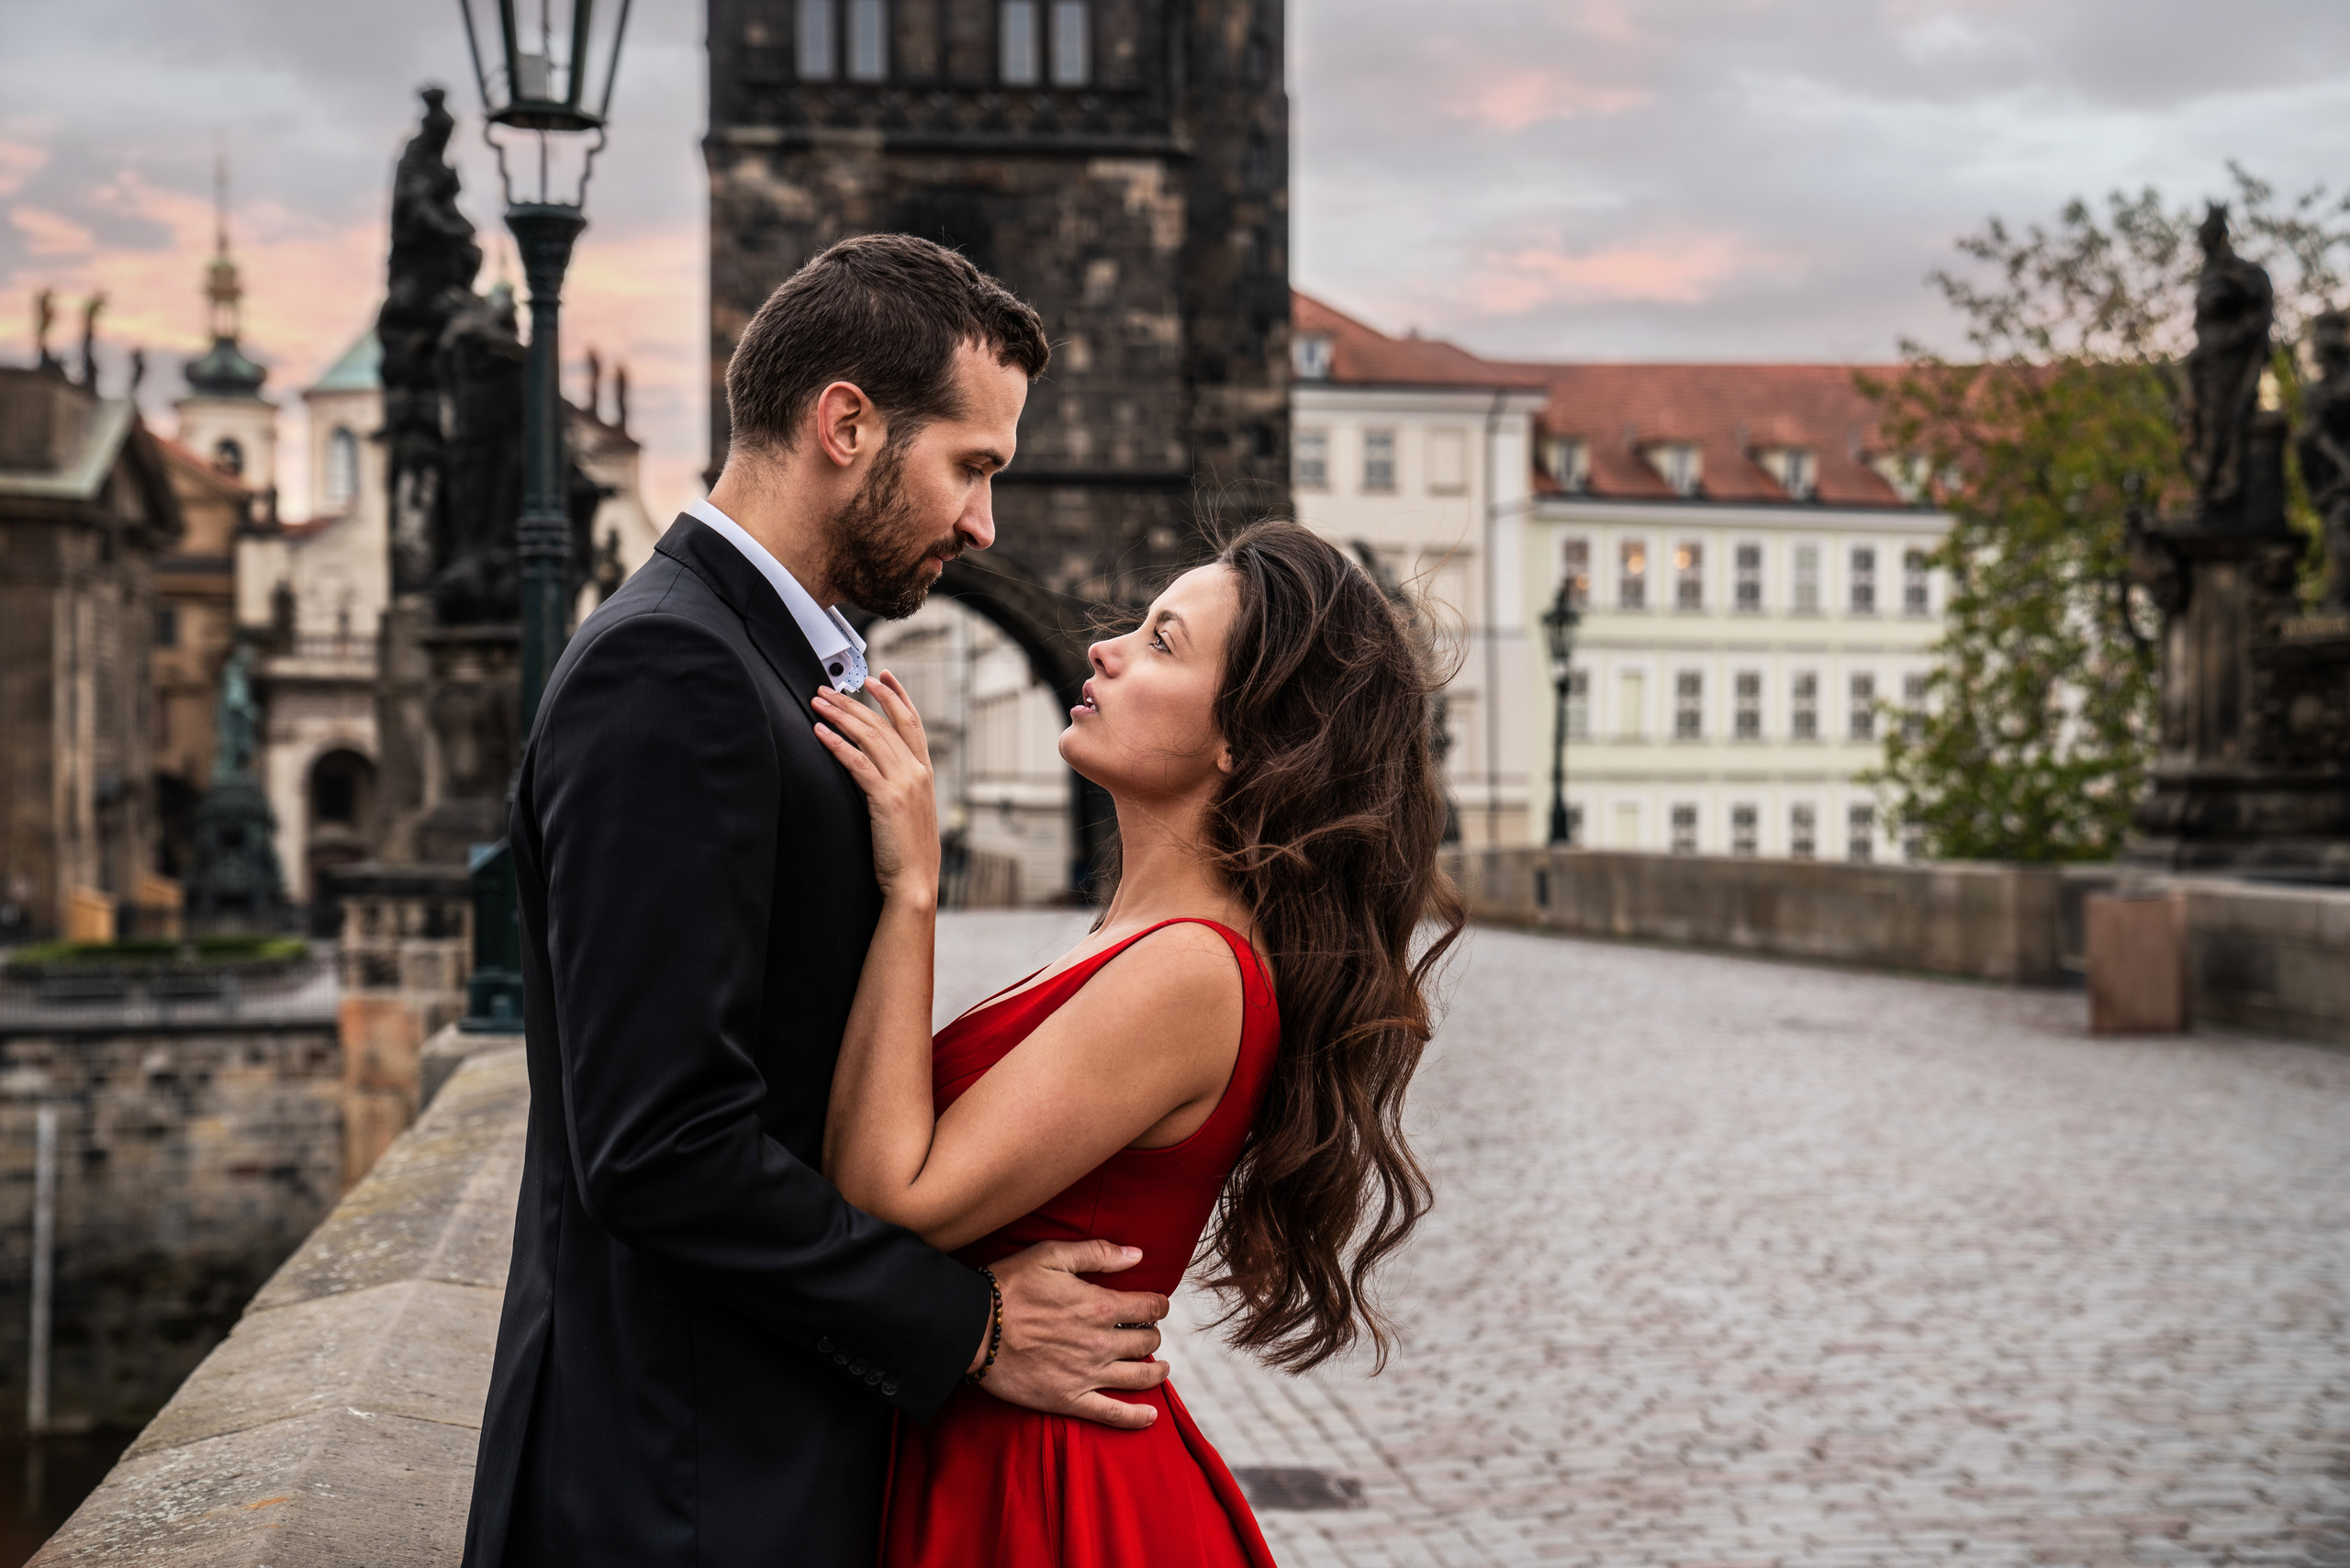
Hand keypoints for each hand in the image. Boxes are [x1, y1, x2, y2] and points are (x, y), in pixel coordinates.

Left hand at [812, 672, 940, 905]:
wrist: (915, 881)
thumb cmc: (907, 852)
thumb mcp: (910, 811)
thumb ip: (898, 785)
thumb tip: (875, 769)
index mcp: (924, 773)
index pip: (912, 723)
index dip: (896, 695)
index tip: (881, 676)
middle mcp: (917, 772)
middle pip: (884, 724)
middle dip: (855, 702)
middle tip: (829, 688)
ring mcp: (904, 784)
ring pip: (870, 737)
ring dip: (841, 716)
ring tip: (818, 703)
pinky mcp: (887, 799)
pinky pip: (858, 763)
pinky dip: (837, 744)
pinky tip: (820, 732)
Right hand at [978, 1240, 1171, 1430]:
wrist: (972, 1328)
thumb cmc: (1010, 1286)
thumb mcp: (1052, 1255)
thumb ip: (1098, 1253)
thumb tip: (1137, 1254)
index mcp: (1100, 1306)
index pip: (1150, 1307)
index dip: (1158, 1304)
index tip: (1156, 1304)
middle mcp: (1101, 1343)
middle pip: (1147, 1341)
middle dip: (1152, 1333)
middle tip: (1145, 1331)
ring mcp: (1087, 1375)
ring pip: (1139, 1377)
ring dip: (1156, 1371)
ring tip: (1162, 1367)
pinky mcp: (1069, 1399)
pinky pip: (1113, 1414)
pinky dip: (1137, 1417)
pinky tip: (1151, 1416)